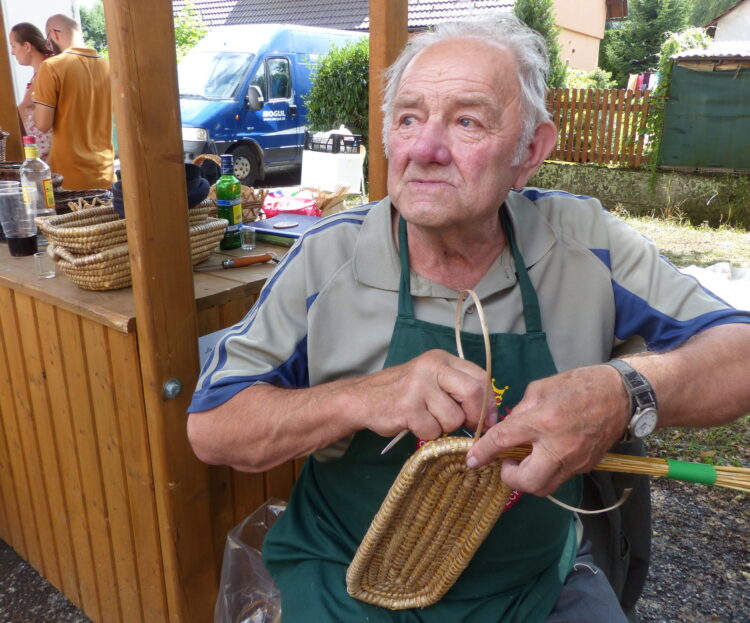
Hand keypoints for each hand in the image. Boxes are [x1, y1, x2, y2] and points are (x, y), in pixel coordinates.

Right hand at [350, 349, 496, 440]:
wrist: (363, 398)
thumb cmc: (403, 392)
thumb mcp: (432, 379)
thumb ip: (458, 388)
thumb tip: (491, 413)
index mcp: (441, 359)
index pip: (480, 377)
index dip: (489, 403)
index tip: (489, 419)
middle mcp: (431, 367)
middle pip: (472, 394)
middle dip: (474, 417)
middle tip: (466, 427)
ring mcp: (418, 386)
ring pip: (454, 419)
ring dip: (445, 428)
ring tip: (428, 420)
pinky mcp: (407, 407)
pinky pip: (433, 430)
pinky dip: (427, 434)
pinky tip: (414, 424)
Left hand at [466, 364, 628, 495]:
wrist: (622, 395)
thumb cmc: (580, 385)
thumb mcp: (541, 389)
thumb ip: (520, 411)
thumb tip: (505, 427)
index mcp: (543, 421)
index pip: (503, 442)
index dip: (483, 452)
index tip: (473, 459)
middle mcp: (559, 447)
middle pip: (527, 482)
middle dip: (510, 477)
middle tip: (506, 462)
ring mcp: (575, 460)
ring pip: (544, 487)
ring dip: (528, 479)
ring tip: (524, 460)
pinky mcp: (585, 466)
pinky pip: (559, 478)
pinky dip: (545, 472)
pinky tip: (544, 455)